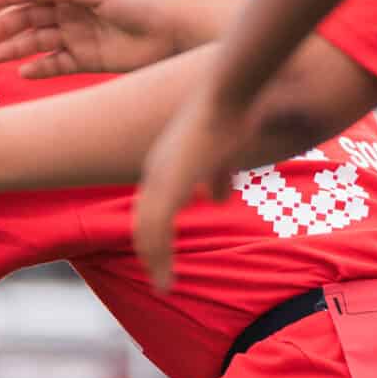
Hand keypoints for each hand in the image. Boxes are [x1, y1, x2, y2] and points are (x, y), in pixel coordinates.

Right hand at [0, 0, 191, 76]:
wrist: (177, 34)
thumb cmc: (144, 3)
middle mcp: (74, 10)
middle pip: (29, 18)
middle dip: (2, 27)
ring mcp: (80, 35)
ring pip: (38, 42)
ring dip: (14, 48)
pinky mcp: (89, 59)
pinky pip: (56, 64)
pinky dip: (39, 68)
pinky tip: (22, 73)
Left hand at [133, 87, 261, 286]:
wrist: (229, 93)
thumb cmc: (232, 115)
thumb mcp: (224, 155)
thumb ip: (217, 178)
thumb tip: (215, 201)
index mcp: (166, 165)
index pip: (153, 207)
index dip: (156, 234)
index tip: (162, 257)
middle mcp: (156, 172)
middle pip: (144, 222)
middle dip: (151, 252)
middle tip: (160, 278)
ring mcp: (160, 178)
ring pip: (147, 231)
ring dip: (155, 260)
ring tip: (165, 284)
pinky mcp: (169, 184)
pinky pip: (156, 229)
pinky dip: (158, 256)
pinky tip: (166, 274)